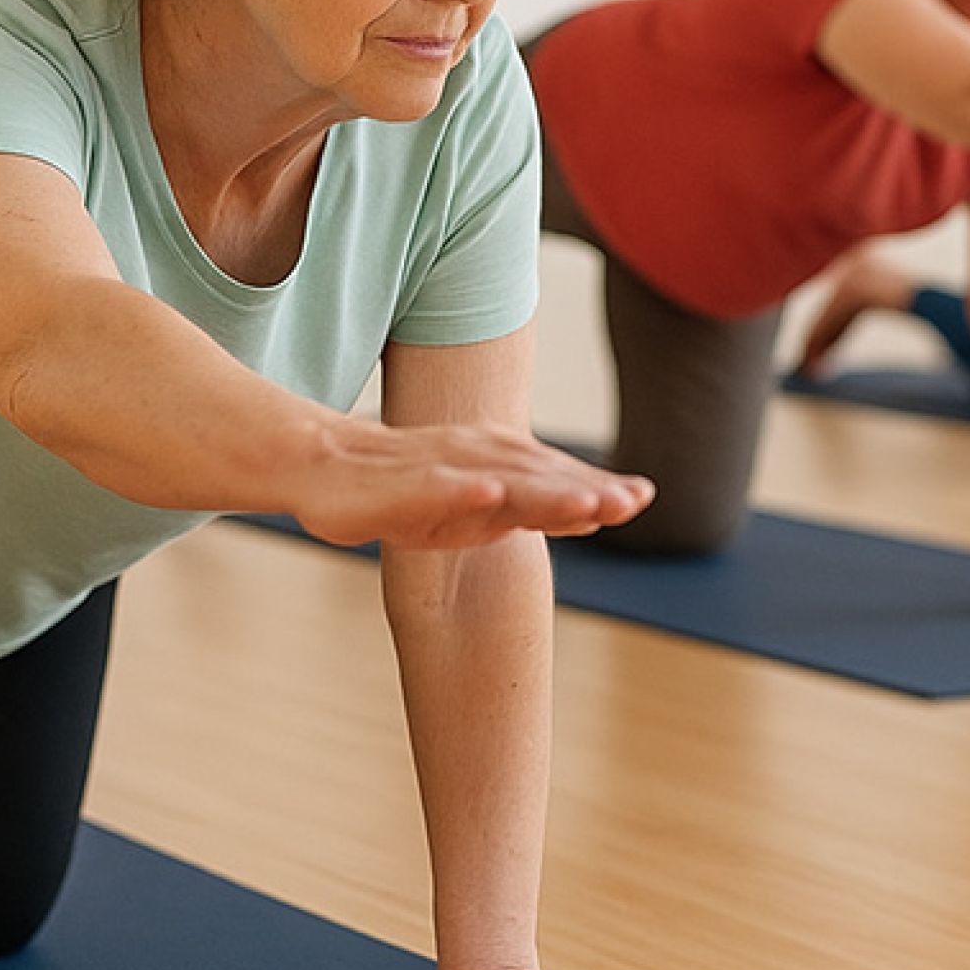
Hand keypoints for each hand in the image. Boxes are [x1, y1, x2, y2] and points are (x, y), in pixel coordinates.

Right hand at [294, 420, 652, 550]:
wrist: (326, 467)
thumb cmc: (406, 491)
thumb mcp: (475, 506)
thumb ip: (529, 506)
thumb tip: (592, 509)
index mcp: (498, 465)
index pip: (556, 478)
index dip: (599, 487)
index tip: (643, 497)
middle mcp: (477, 459)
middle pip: (540, 476)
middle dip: (588, 489)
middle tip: (635, 501)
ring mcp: (442, 468)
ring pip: (499, 481)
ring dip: (544, 492)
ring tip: (588, 503)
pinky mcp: (403, 483)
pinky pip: (436, 487)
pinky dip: (464, 491)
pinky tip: (490, 495)